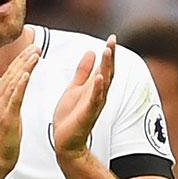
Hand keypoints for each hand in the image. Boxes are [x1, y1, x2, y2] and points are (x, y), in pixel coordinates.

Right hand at [0, 40, 39, 175]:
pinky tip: (26, 74)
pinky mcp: (7, 117)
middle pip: (12, 73)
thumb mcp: (8, 115)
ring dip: (24, 66)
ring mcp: (1, 107)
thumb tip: (17, 89)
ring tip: (35, 54)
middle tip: (36, 45)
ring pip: (13, 81)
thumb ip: (11, 100)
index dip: (22, 59)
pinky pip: (14, 98)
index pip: (11, 73)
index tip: (32, 48)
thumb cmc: (4, 141)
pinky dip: (20, 84)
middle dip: (24, 57)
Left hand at [52, 36, 115, 165]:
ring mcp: (94, 105)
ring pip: (103, 83)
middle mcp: (98, 95)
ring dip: (106, 68)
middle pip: (107, 72)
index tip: (112, 37)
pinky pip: (94, 100)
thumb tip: (91, 52)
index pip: (104, 67)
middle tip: (112, 40)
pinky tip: (99, 77)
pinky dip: (97, 89)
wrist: (64, 141)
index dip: (109, 53)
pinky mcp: (87, 115)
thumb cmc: (71, 116)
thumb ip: (83, 71)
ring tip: (107, 52)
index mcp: (94, 88)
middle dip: (110, 57)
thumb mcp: (75, 88)